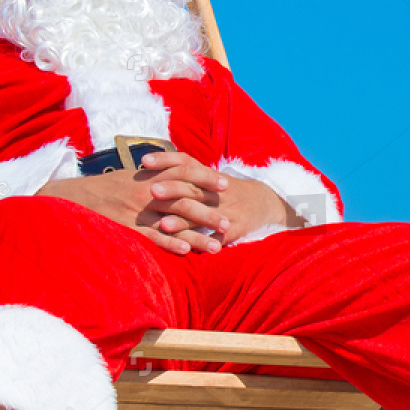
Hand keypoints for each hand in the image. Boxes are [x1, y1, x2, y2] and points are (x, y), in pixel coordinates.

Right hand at [36, 161, 222, 255]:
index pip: (185, 172)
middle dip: (209, 212)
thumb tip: (178, 175)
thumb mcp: (130, 176)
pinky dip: (170, 243)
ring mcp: (136, 210)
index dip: (207, 178)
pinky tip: (187, 252)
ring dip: (197, 235)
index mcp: (147, 174)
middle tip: (228, 224)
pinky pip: (151, 237)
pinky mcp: (125, 228)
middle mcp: (145, 191)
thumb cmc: (103, 188)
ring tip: (217, 246)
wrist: (69, 197)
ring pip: (174, 221)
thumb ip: (154, 176)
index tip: (226, 186)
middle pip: (186, 199)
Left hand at [139, 151, 292, 246]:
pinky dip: (205, 244)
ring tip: (163, 224)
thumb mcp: (209, 176)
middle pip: (192, 187)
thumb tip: (148, 166)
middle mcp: (217, 191)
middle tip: (151, 190)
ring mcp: (227, 210)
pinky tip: (189, 251)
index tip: (144, 160)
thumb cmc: (227, 190)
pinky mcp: (236, 229)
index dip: (165, 159)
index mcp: (208, 175)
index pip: (185, 162)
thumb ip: (184, 172)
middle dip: (172, 189)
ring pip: (203, 215)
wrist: (264, 202)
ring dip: (183, 221)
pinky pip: (218, 238)